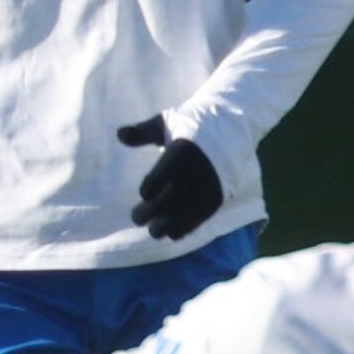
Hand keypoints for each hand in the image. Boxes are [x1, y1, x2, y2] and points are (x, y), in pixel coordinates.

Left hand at [116, 118, 222, 241]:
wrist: (233, 134)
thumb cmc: (193, 128)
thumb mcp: (167, 122)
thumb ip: (142, 132)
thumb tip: (120, 135)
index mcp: (175, 159)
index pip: (149, 188)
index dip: (146, 191)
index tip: (147, 191)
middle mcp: (187, 180)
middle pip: (155, 209)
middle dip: (142, 214)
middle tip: (139, 214)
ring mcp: (200, 195)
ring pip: (170, 224)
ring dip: (159, 227)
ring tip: (156, 224)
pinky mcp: (212, 205)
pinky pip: (189, 227)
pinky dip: (178, 230)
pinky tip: (173, 228)